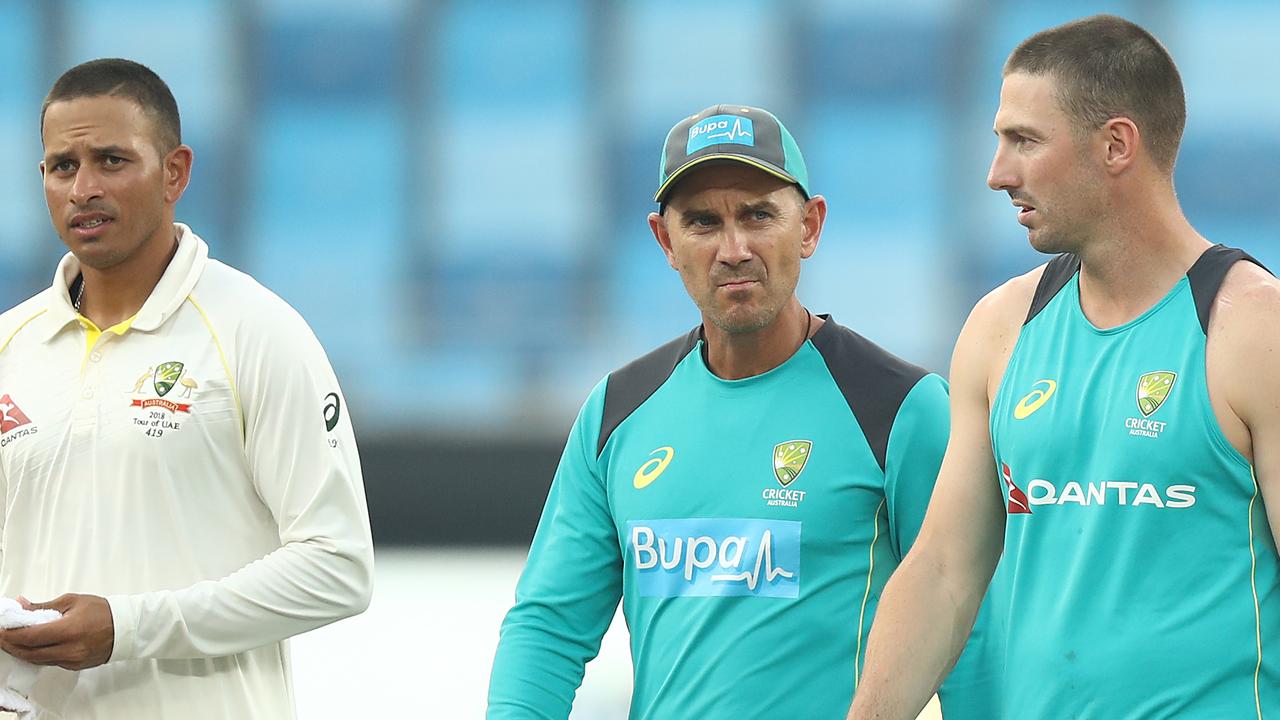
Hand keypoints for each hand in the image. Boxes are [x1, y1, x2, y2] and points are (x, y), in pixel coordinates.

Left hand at [0, 593, 114, 669]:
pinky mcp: (74, 666)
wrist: (125, 628)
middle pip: (29, 652)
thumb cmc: (102, 611)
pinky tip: (32, 646)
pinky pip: (49, 662)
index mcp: (69, 630)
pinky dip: (37, 654)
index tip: (1, 629)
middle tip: (2, 636)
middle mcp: (70, 649)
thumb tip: (20, 604)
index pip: (30, 637)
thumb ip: (42, 606)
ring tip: (12, 641)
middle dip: (11, 645)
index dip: (10, 635)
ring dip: (22, 651)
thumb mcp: (71, 601)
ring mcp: (72, 660)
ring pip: (37, 660)